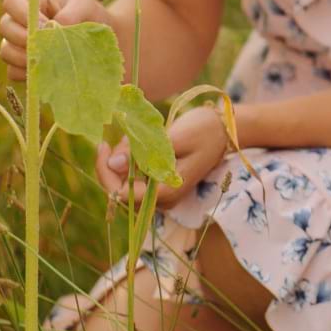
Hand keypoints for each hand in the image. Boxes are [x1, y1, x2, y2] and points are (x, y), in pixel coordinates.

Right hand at [0, 0, 110, 84]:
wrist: (96, 42)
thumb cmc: (90, 17)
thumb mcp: (86, 7)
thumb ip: (70, 14)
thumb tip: (51, 28)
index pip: (11, 2)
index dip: (22, 14)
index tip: (44, 25)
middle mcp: (19, 20)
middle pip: (5, 27)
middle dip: (24, 39)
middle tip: (47, 47)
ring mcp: (16, 43)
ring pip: (5, 51)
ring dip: (25, 58)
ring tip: (50, 60)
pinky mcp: (20, 65)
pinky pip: (13, 72)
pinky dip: (28, 74)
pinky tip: (47, 72)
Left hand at [97, 105, 231, 210]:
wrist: (226, 130)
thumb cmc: (203, 131)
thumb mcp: (173, 137)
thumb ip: (143, 152)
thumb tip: (112, 163)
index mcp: (166, 192)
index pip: (120, 193)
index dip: (106, 171)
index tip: (104, 144)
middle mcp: (162, 200)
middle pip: (119, 192)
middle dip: (112, 165)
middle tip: (119, 137)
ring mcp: (162, 195)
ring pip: (125, 185)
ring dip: (121, 161)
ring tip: (131, 136)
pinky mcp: (161, 186)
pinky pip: (136, 179)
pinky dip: (130, 162)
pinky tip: (137, 143)